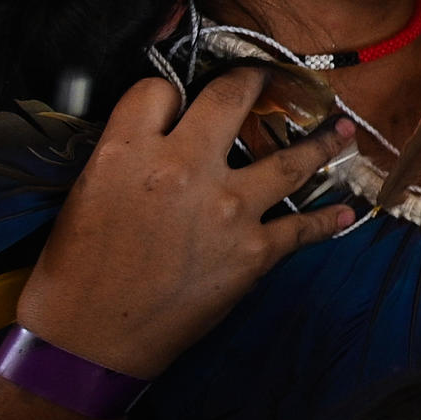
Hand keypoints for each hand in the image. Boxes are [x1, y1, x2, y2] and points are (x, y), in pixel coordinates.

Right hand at [15, 71, 355, 379]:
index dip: (170, 92)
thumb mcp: (87, 190)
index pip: (159, 89)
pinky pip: (301, 228)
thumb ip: (128, 151)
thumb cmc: (76, 271)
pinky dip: (327, 221)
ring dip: (322, 140)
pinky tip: (345, 212)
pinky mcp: (252, 251)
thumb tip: (165, 129)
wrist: (91, 340)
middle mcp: (184, 168)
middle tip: (269, 79)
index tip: (181, 101)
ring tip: (341, 128)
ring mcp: (226, 208)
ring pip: (290, 158)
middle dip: (254, 80)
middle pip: (232, 97)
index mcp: (130, 151)